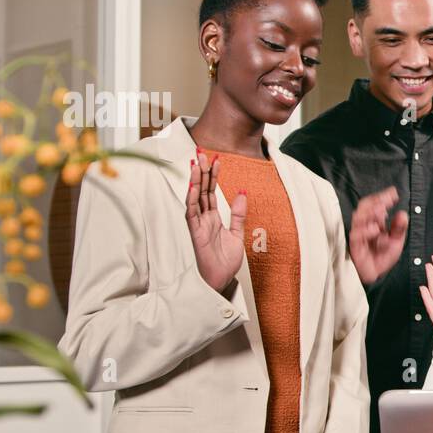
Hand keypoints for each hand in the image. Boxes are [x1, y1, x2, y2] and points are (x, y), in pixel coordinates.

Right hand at [185, 150, 246, 292]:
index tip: (217, 158)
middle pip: (202, 190)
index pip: (211, 191)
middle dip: (202, 171)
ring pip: (195, 197)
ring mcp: (197, 224)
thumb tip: (241, 192)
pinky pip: (191, 213)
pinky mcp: (194, 233)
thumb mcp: (237, 234)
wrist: (220, 280)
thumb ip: (238, 214)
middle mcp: (203, 218)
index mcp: (213, 218)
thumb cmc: (225, 261)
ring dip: (196, 180)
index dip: (213, 175)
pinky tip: (193, 186)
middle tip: (203, 152)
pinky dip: (192, 199)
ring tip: (197, 162)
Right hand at [349, 187, 408, 284]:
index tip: (393, 193)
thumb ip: (399, 228)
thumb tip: (402, 213)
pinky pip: (356, 235)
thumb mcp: (396, 241)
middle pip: (365, 207)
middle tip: (387, 201)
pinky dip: (365, 230)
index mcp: (375, 221)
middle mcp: (365, 225)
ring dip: (370, 212)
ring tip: (382, 210)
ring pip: (358, 217)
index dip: (383, 197)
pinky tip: (376, 229)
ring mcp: (359, 234)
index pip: (375, 204)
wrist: (376, 274)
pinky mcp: (355, 246)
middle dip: (376, 201)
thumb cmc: (383, 257)